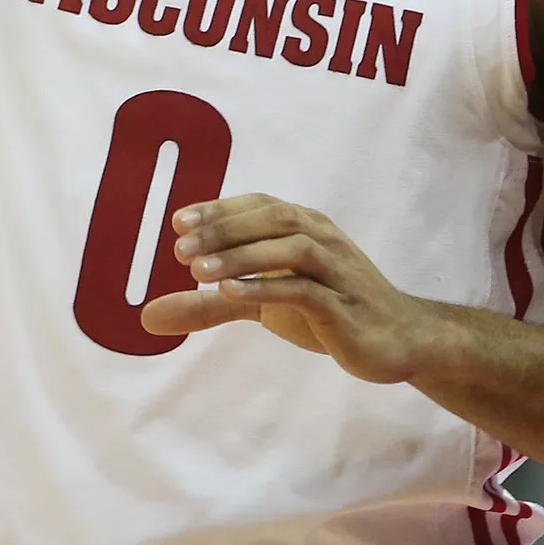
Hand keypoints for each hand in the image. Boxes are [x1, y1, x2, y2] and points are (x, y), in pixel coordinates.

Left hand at [139, 195, 441, 383]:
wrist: (397, 339)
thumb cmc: (329, 310)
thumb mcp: (263, 303)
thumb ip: (209, 304)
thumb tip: (146, 317)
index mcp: (307, 227)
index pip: (260, 205)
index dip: (220, 209)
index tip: (178, 221)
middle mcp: (324, 239)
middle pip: (273, 217)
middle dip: (225, 227)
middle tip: (179, 247)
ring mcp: (337, 270)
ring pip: (290, 249)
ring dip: (242, 255)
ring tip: (198, 270)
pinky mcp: (344, 305)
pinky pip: (305, 289)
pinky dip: (267, 288)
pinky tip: (233, 294)